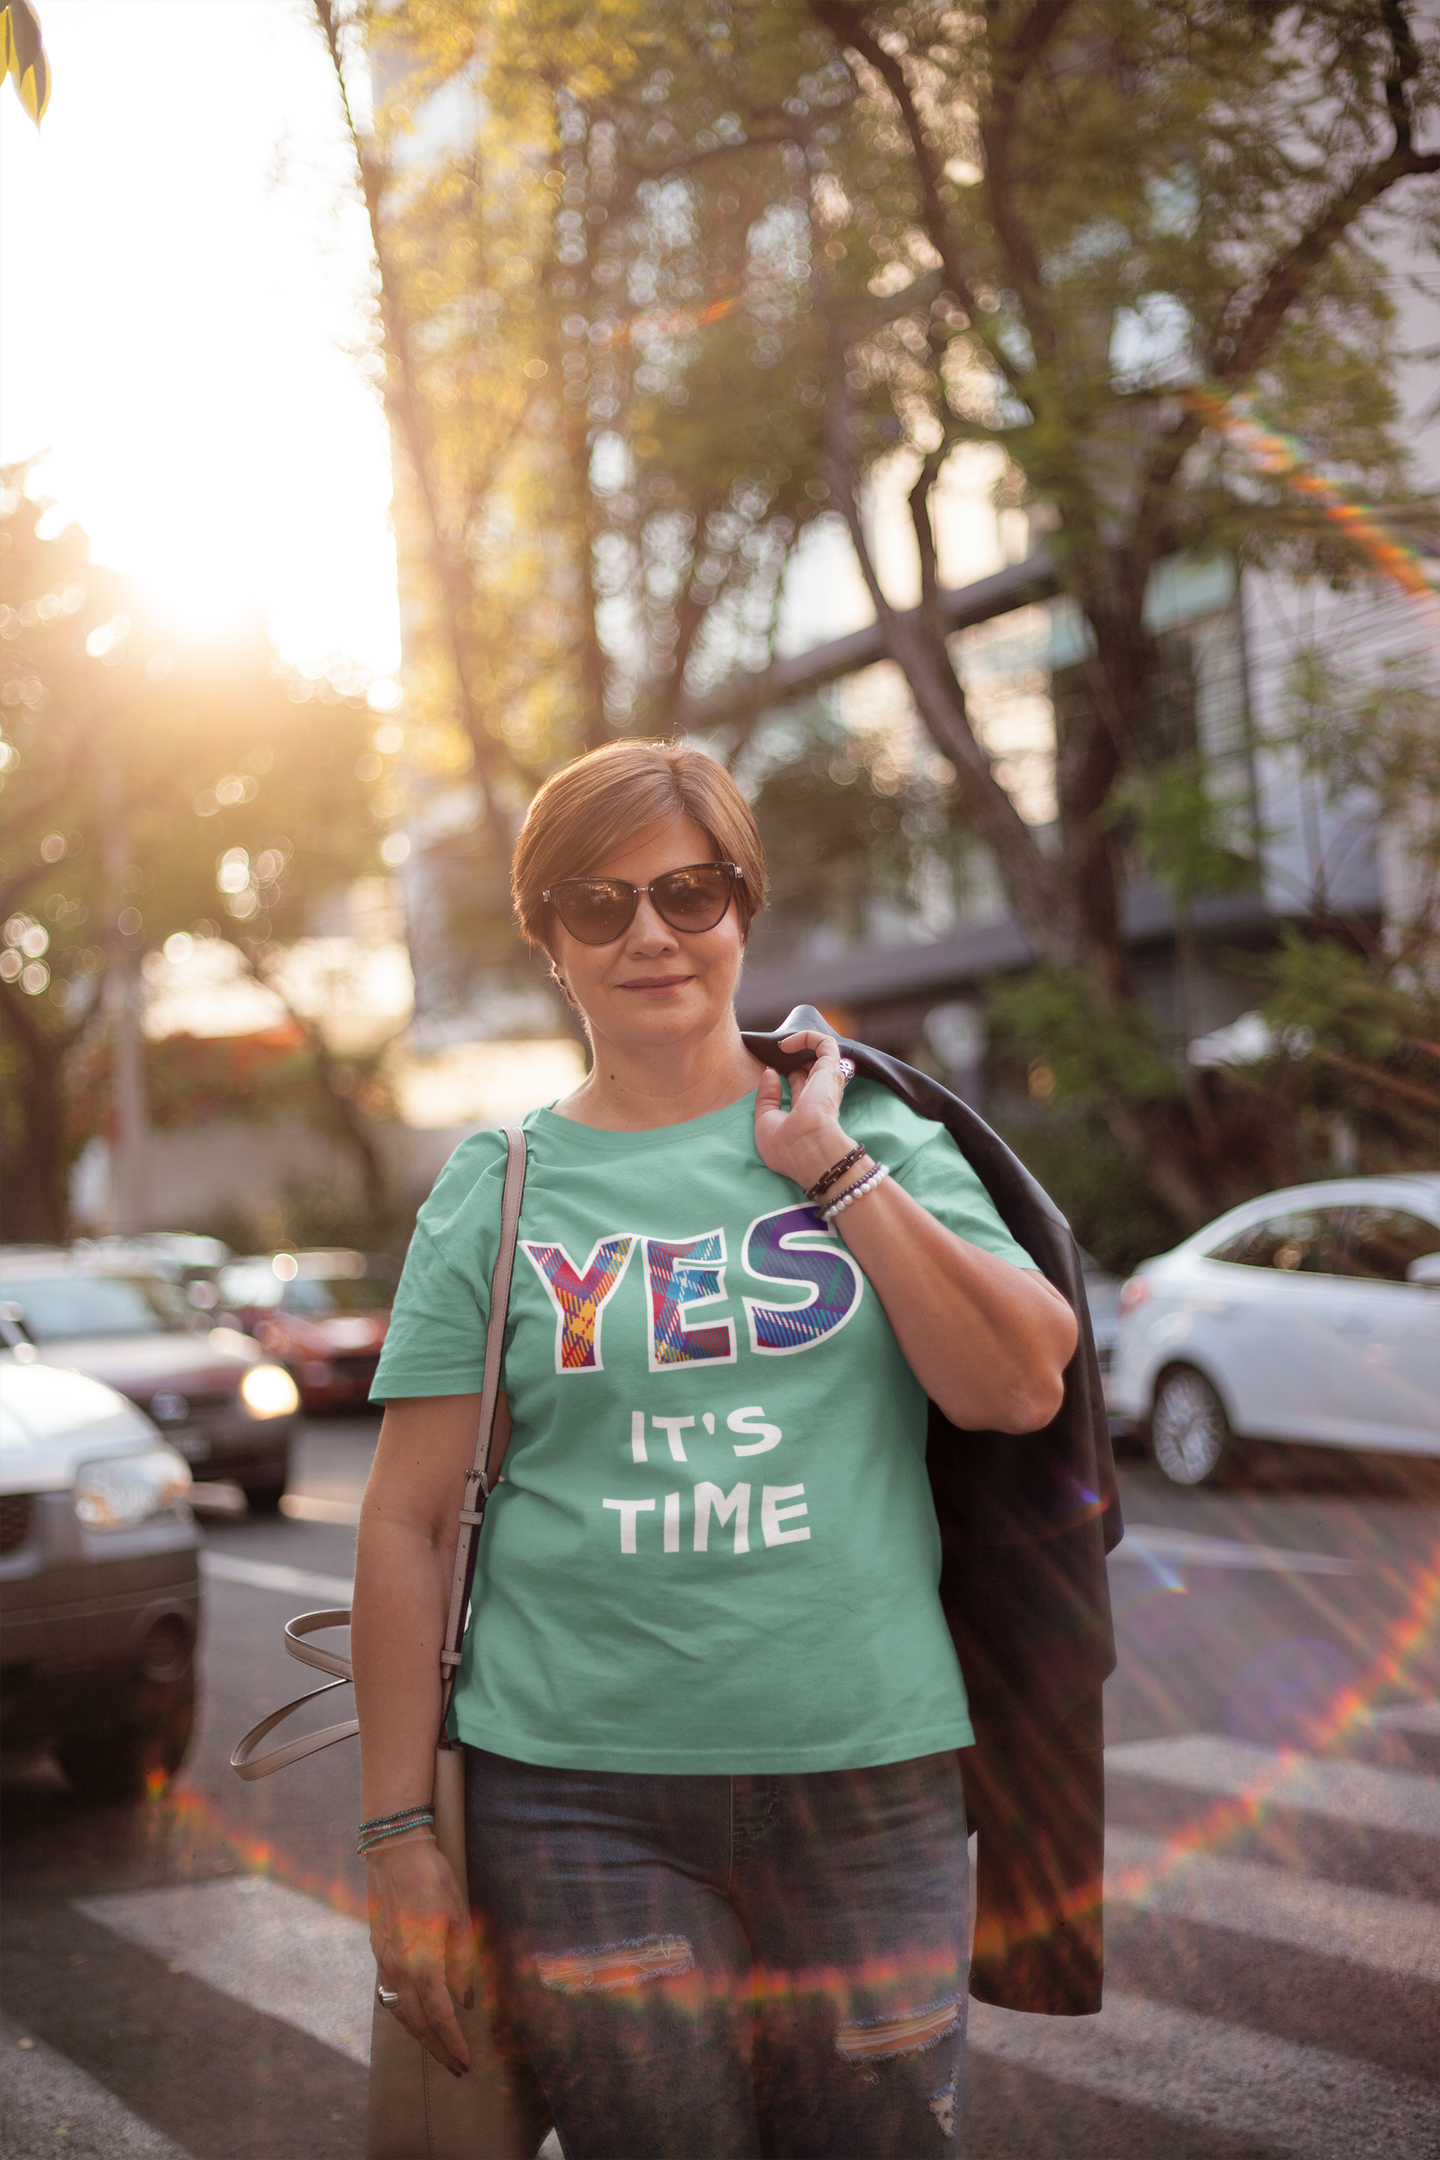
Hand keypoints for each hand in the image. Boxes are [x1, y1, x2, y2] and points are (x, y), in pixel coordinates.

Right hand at [367, 1835, 477, 2074]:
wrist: (394, 1853)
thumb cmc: (433, 1879)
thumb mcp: (459, 1917)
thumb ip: (462, 1962)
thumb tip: (466, 1999)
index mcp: (422, 1959)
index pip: (439, 2014)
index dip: (453, 2041)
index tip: (465, 2061)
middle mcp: (399, 1967)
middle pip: (417, 2021)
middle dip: (437, 2047)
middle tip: (455, 2067)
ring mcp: (384, 1960)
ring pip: (400, 2011)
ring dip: (419, 2035)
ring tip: (438, 2049)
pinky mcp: (378, 1951)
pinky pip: (390, 1994)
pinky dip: (405, 2013)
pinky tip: (415, 2017)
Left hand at [753, 1031, 857, 1192]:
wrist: (806, 1150)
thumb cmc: (787, 1147)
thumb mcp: (766, 1122)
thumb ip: (767, 1097)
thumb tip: (770, 1072)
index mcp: (808, 1111)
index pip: (801, 1085)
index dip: (785, 1075)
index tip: (770, 1070)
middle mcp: (820, 1096)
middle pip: (811, 1068)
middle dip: (795, 1058)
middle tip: (777, 1052)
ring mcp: (826, 1083)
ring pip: (821, 1053)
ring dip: (802, 1044)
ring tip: (782, 1044)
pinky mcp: (830, 1070)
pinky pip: (824, 1043)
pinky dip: (806, 1036)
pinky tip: (786, 1044)